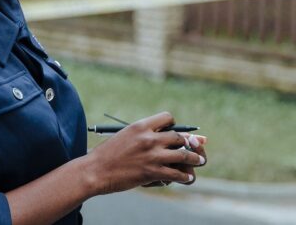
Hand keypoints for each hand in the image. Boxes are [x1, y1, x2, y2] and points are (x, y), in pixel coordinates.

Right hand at [83, 112, 205, 194]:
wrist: (96, 170)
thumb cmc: (108, 154)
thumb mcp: (125, 136)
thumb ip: (143, 135)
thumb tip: (164, 137)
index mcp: (141, 126)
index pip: (168, 118)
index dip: (174, 125)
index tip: (174, 131)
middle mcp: (149, 138)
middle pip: (179, 136)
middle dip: (187, 142)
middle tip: (194, 147)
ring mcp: (152, 156)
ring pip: (183, 154)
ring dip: (194, 159)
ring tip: (199, 161)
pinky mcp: (153, 172)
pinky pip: (177, 173)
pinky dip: (184, 176)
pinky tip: (187, 177)